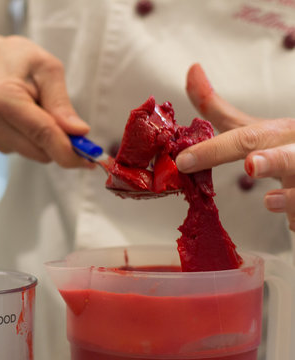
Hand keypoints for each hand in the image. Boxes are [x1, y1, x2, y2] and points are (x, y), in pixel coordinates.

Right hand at [0, 33, 92, 167]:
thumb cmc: (14, 59)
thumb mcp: (46, 68)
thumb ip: (61, 102)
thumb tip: (79, 132)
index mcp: (3, 98)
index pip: (43, 134)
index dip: (70, 150)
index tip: (92, 158)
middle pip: (40, 151)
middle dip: (61, 144)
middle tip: (73, 126)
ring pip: (34, 153)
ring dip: (46, 140)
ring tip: (39, 108)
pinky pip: (24, 150)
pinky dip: (34, 139)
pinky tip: (27, 117)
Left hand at [176, 63, 294, 229]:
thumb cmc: (280, 145)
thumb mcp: (250, 127)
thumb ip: (217, 108)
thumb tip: (192, 70)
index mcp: (279, 133)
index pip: (245, 137)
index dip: (213, 149)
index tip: (185, 161)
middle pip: (287, 156)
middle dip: (272, 159)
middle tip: (252, 164)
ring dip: (289, 196)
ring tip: (271, 201)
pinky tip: (293, 222)